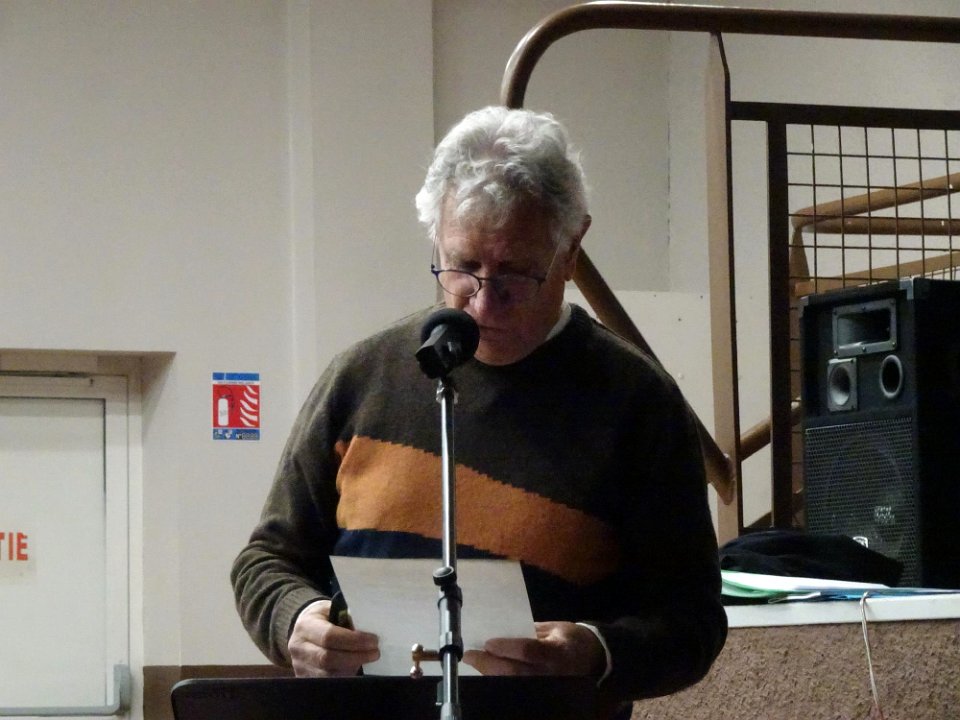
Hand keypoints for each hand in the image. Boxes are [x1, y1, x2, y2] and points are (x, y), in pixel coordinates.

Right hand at [288, 599, 379, 676]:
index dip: (354, 640)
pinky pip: (327, 682)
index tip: (373, 640)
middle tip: (375, 653)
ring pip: (328, 674)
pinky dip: (345, 676)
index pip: (329, 636)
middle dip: (356, 656)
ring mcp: (299, 666)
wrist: (303, 629)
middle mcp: (298, 648)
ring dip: (352, 668)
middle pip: (328, 658)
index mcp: (305, 626)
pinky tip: (356, 667)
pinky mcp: (304, 678)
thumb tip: (366, 632)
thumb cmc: (323, 617)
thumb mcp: (332, 609)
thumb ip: (346, 618)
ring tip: (367, 659)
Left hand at [463, 621, 605, 677]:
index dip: (506, 647)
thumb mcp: (554, 627)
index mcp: (557, 651)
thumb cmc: (571, 637)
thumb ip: (530, 631)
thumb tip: (502, 631)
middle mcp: (553, 672)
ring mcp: (548, 686)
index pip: (528, 650)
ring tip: (475, 663)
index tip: (488, 642)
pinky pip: (519, 687)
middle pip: (516, 671)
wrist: (594, 658)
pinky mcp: (544, 694)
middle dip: (490, 664)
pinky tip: (489, 672)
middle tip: (470, 655)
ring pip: (514, 683)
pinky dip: (502, 680)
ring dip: (491, 674)